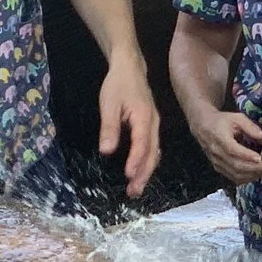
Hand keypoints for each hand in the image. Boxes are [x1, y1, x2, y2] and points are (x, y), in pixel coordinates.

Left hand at [98, 54, 161, 199]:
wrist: (130, 68)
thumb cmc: (118, 85)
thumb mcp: (109, 104)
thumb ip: (109, 127)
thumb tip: (106, 151)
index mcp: (144, 117)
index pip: (142, 143)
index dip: (136, 161)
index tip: (129, 176)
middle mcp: (154, 124)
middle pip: (152, 153)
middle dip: (143, 174)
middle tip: (134, 192)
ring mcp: (155, 126)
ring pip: (154, 153)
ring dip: (146, 171)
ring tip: (136, 189)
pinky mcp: (151, 127)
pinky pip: (152, 148)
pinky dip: (147, 162)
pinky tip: (140, 172)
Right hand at [189, 108, 261, 186]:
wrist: (203, 127)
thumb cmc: (221, 121)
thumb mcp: (236, 118)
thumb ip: (251, 127)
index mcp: (219, 138)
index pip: (232, 150)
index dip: (246, 156)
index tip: (260, 158)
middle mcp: (217, 153)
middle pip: (236, 165)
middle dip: (255, 168)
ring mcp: (217, 163)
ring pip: (236, 174)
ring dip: (253, 175)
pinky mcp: (219, 168)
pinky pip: (233, 178)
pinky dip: (247, 178)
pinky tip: (257, 174)